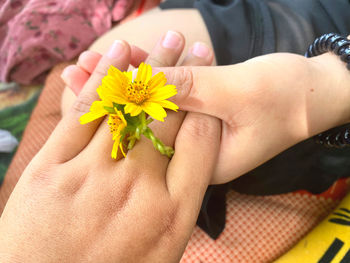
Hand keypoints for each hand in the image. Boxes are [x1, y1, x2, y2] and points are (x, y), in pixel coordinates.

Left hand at [0, 33, 218, 261]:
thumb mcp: (163, 250)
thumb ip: (180, 206)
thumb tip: (192, 168)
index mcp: (173, 212)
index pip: (201, 141)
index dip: (208, 104)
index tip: (210, 81)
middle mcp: (139, 188)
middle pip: (168, 117)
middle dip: (184, 74)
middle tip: (192, 44)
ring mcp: (93, 175)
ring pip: (128, 107)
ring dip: (149, 68)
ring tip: (166, 39)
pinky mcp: (54, 168)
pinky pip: (86, 113)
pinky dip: (103, 80)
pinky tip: (118, 57)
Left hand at [62, 45, 349, 183]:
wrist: (311, 95)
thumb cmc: (286, 97)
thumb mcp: (239, 91)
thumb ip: (193, 88)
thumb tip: (143, 81)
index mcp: (202, 162)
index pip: (148, 137)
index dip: (115, 106)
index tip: (88, 80)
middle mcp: (192, 154)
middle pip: (141, 126)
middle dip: (108, 95)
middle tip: (76, 70)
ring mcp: (193, 135)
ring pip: (149, 111)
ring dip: (122, 85)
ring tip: (88, 64)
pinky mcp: (197, 115)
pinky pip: (164, 99)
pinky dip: (146, 80)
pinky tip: (123, 64)